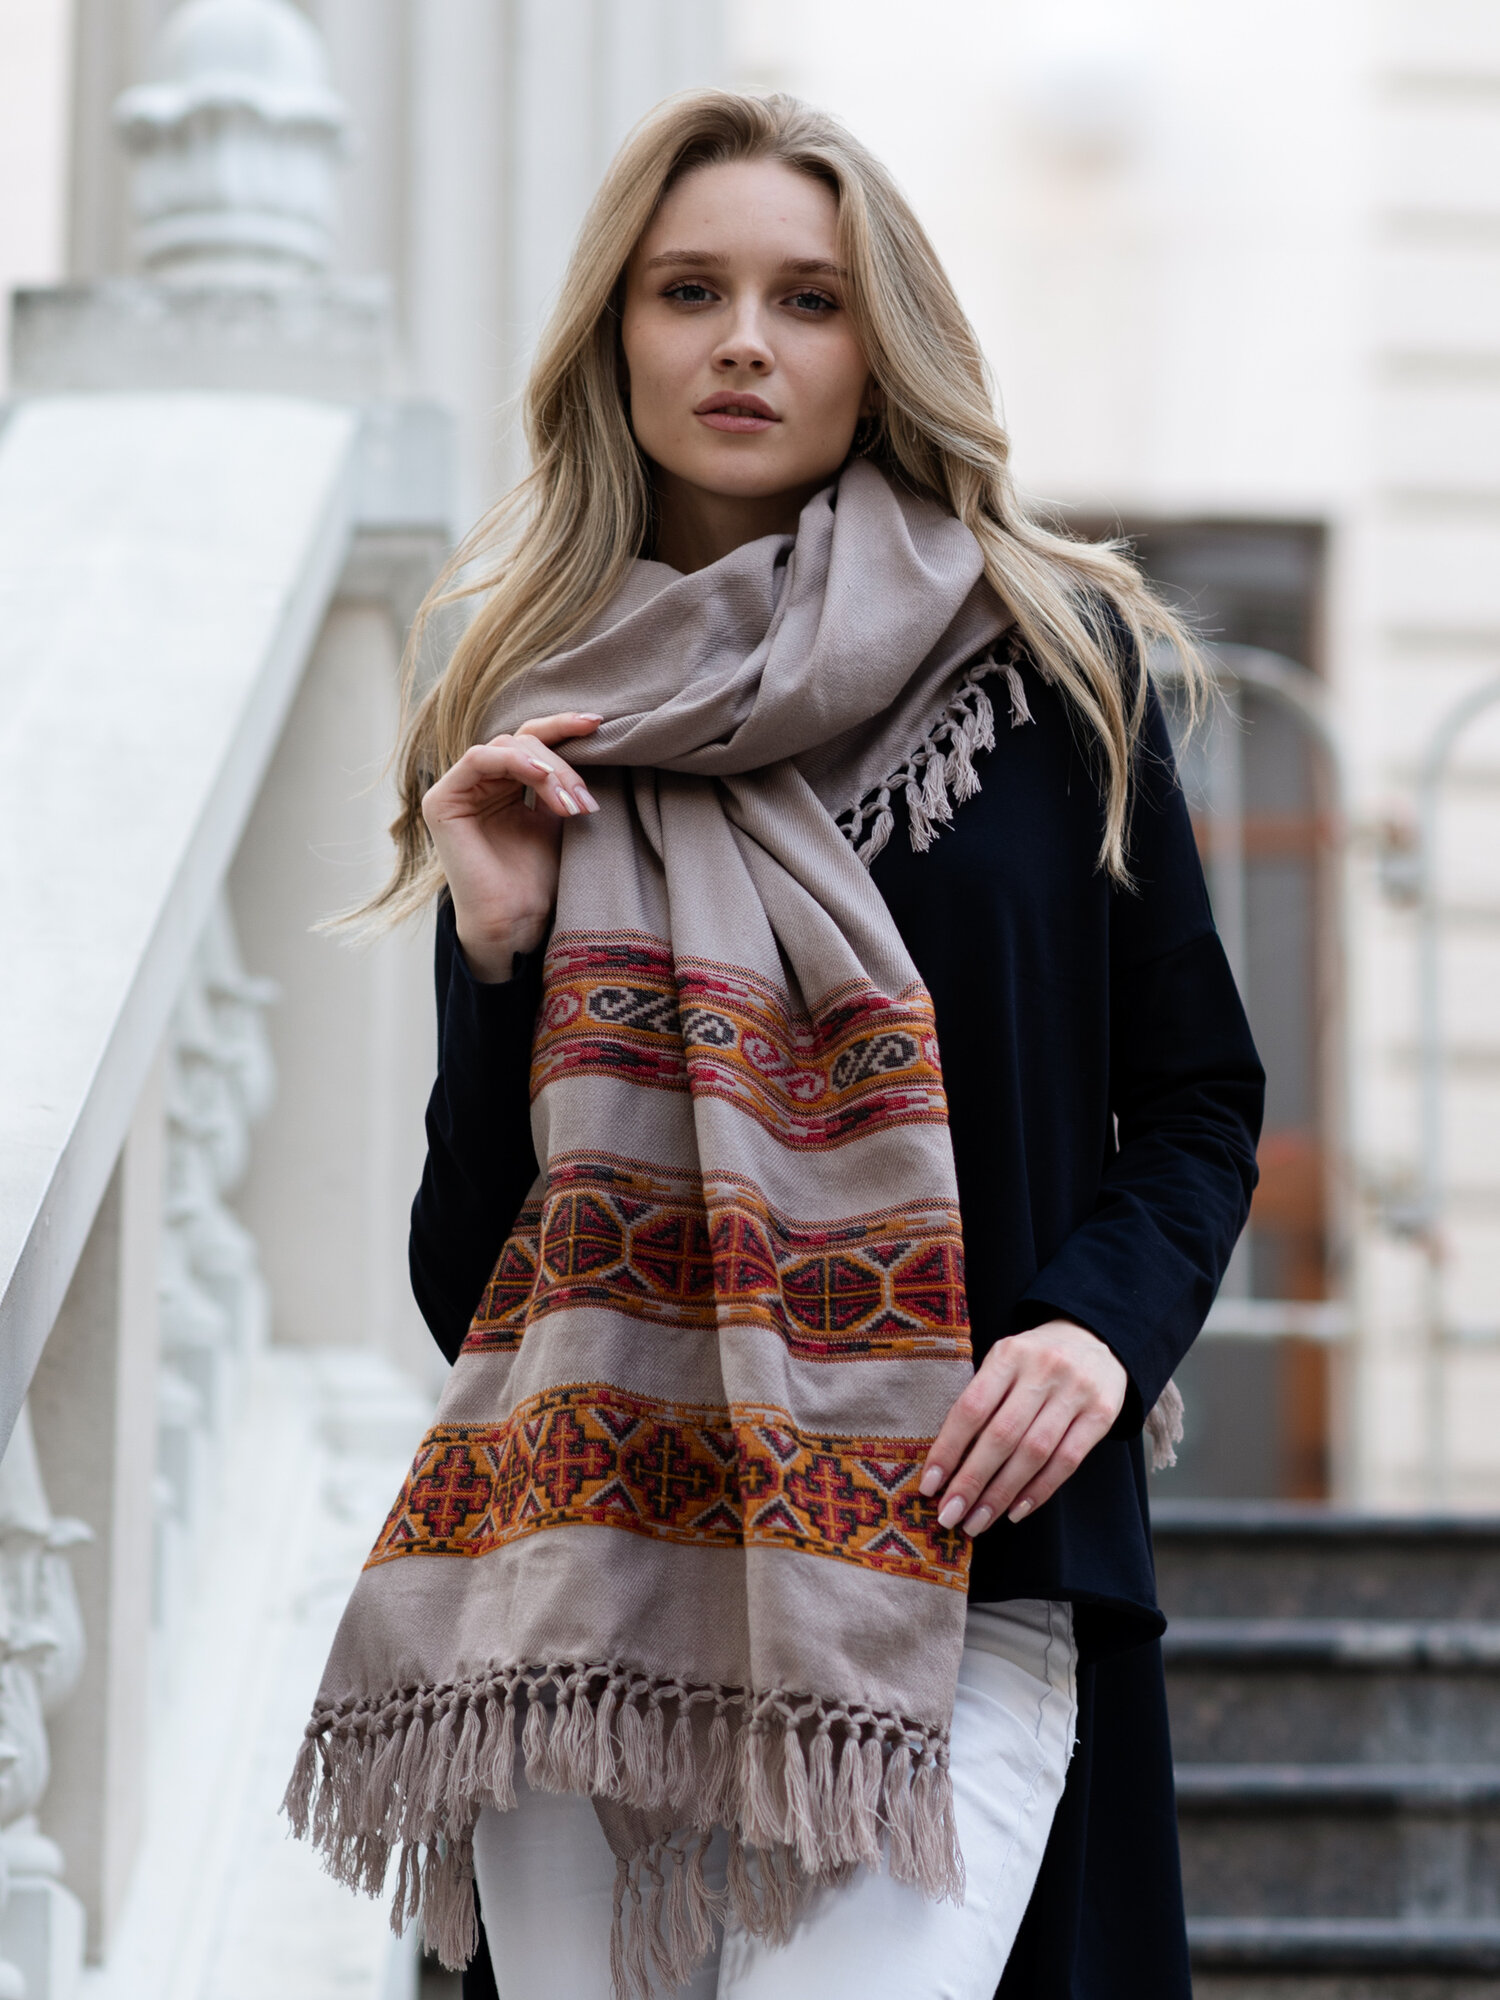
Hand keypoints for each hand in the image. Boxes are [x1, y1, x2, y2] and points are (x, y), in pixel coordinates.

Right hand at [421, 711, 602, 981]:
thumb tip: (592, 738)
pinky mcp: (442, 800)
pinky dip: (513, 761)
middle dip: (561, 765)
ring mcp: (459, 789)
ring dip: (545, 768)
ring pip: (507, 746)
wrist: (519, 921)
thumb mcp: (560, 818)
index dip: (564, 727)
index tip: (598, 724)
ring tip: (570, 802)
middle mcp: (482, 782)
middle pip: (524, 740)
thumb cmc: (541, 879)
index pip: (534, 739)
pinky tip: (540, 777)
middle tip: (584, 800)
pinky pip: (478, 759)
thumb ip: (563, 781)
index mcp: (508, 784)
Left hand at [920, 1319, 1128, 1535]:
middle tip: (949, 1516)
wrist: (1094, 1339)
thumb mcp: (1004, 1363)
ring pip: (1033, 1453)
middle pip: (1001, 1435)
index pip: (972, 1408)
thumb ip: (982, 1400)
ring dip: (1001, 1494)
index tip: (929, 1485)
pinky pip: (1067, 1461)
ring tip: (978, 1521)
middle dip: (971, 1481)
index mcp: (1008, 1354)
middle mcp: (1042, 1370)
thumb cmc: (1034, 1359)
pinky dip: (1039, 1491)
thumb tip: (946, 1463)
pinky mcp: (1102, 1414)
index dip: (949, 1449)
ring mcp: (1075, 1392)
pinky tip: (1015, 1511)